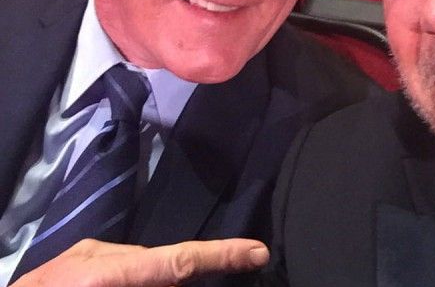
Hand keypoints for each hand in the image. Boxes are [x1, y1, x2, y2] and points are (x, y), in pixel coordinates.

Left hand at [12, 238, 269, 286]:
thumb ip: (152, 277)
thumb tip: (177, 272)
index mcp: (104, 275)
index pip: (175, 260)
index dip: (221, 254)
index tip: (257, 251)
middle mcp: (97, 255)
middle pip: (158, 264)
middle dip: (180, 278)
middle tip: (209, 268)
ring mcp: (84, 253)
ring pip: (139, 267)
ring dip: (152, 282)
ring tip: (164, 278)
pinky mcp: (76, 258)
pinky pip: (120, 267)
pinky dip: (132, 280)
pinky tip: (125, 285)